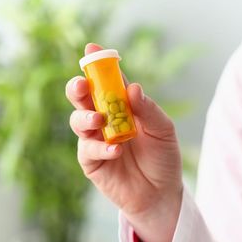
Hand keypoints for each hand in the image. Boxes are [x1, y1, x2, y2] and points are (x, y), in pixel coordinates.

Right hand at [66, 43, 182, 241]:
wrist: (161, 194)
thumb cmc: (163, 158)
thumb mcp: (163, 130)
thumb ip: (148, 109)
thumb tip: (132, 87)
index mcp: (121, 106)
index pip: (106, 81)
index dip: (98, 64)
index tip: (92, 48)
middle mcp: (104, 119)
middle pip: (82, 97)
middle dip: (78, 88)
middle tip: (82, 85)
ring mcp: (95, 139)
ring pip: (77, 121)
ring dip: (85, 117)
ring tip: (100, 119)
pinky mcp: (91, 162)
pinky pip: (87, 149)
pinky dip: (100, 148)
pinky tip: (116, 150)